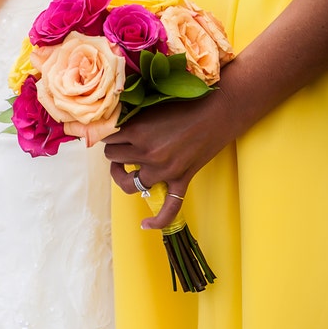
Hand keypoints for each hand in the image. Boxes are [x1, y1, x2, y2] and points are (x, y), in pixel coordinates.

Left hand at [102, 86, 240, 228]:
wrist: (220, 110)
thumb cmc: (186, 103)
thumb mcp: (151, 107)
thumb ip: (131, 120)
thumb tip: (111, 128)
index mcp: (137, 131)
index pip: (107, 138)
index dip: (109, 134)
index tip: (113, 132)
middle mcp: (148, 154)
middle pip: (113, 158)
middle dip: (115, 151)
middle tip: (120, 145)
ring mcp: (164, 171)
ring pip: (128, 182)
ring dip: (123, 175)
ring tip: (124, 168)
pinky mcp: (181, 180)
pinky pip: (169, 208)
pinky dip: (156, 220)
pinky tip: (145, 224)